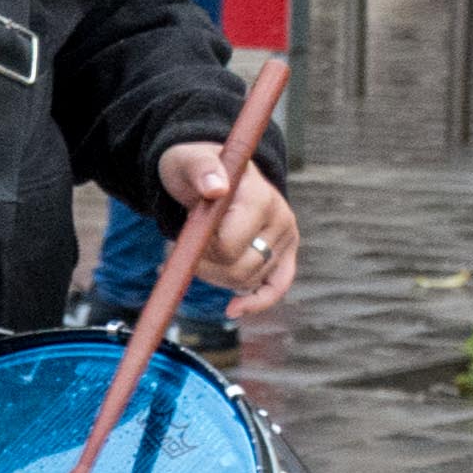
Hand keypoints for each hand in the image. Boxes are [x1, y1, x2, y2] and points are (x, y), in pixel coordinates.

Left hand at [161, 145, 302, 312]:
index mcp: (261, 197)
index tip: (187, 234)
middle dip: (205, 266)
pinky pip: (277, 287)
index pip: (229, 246)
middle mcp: (281, 218)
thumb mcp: (189, 162)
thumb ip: (201, 170)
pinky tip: (233, 310)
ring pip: (247, 281)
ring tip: (200, 251)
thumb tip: (216, 188)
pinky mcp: (285, 254)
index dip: (201, 249)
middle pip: (239, 269)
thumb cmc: (196, 169)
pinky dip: (257, 302)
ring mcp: (286, 238)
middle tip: (186, 248)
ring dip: (216, 276)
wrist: (213, 173)